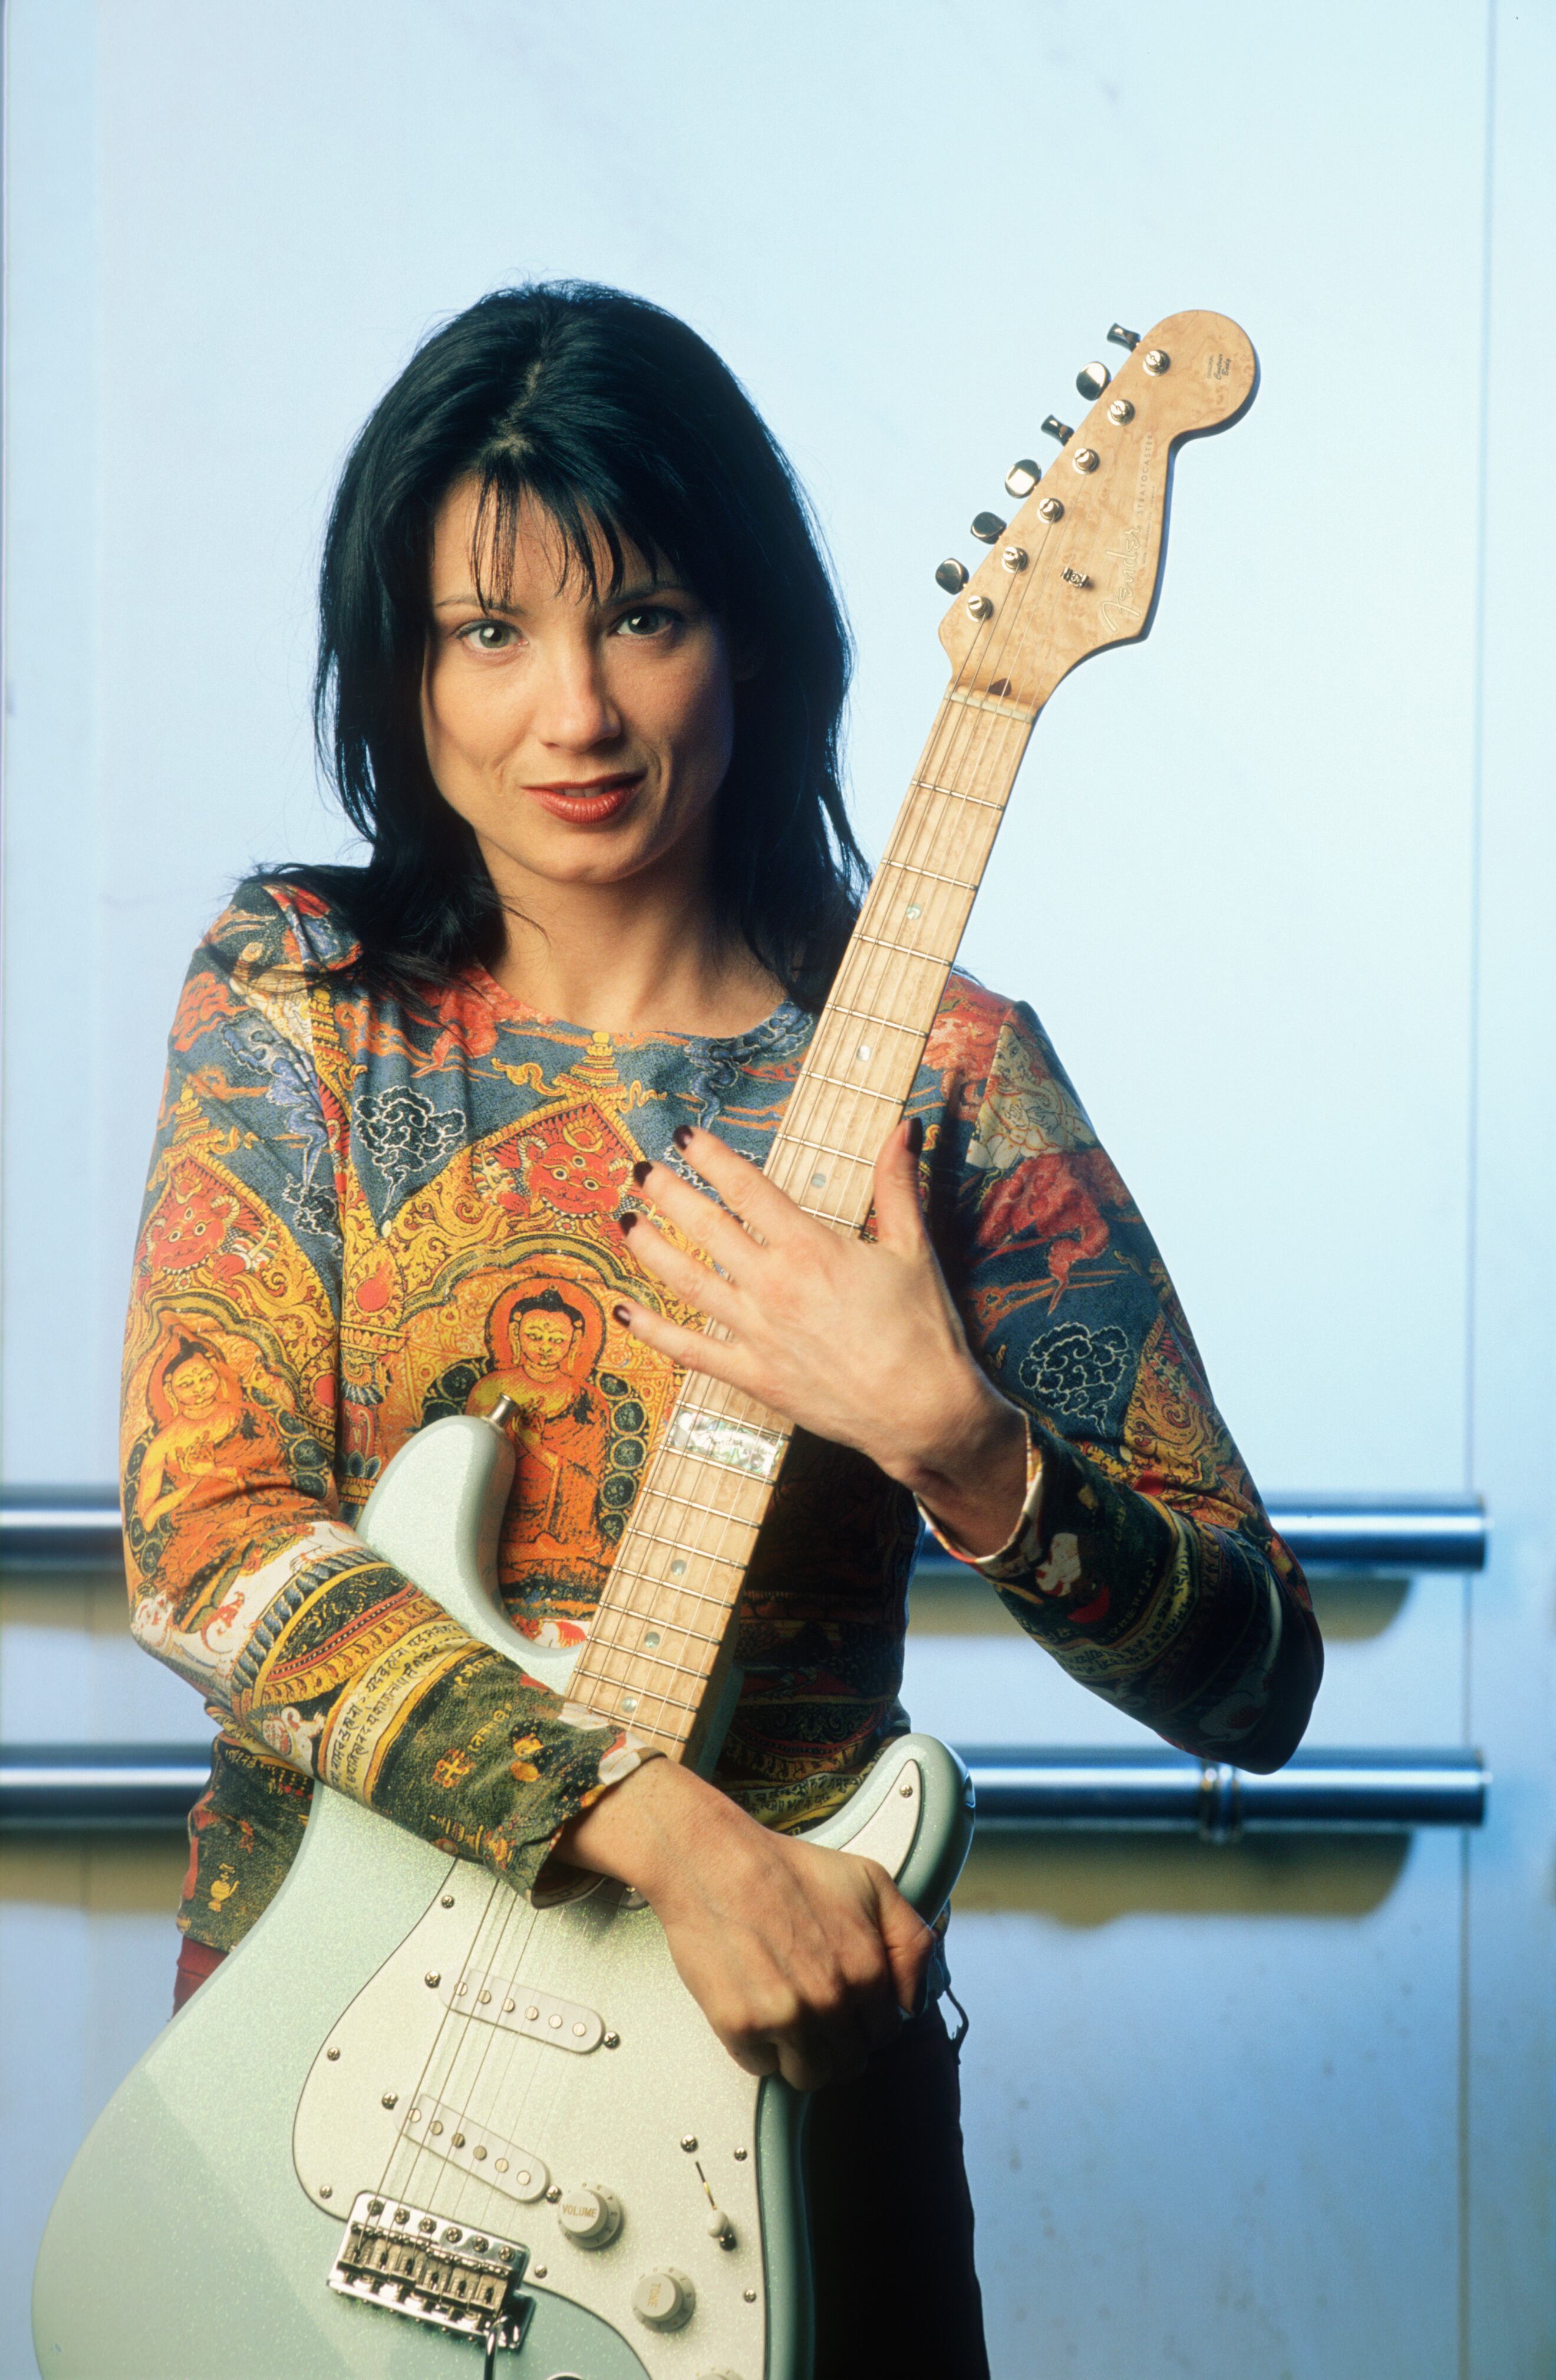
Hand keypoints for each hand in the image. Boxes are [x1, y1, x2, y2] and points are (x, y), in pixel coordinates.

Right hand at [555, 1755, 934, 2089]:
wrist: (714, 1861)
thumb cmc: (787, 1869)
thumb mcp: (871, 1883)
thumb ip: (910, 1941)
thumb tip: (915, 1998)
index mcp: (868, 1969)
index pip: (885, 2033)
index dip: (864, 2018)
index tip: (845, 2002)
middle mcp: (832, 2000)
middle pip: (850, 2061)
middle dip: (836, 2040)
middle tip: (811, 2007)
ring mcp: (787, 2018)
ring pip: (811, 2076)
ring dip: (802, 2055)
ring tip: (786, 2016)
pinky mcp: (742, 2027)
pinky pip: (762, 2066)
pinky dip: (760, 2047)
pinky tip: (756, 2007)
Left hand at [614, 1120, 1029, 1555]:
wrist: (923, 1411)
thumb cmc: (923, 1330)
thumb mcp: (913, 1249)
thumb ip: (897, 1185)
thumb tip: (905, 1128)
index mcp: (809, 1248)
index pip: (746, 1188)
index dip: (711, 1157)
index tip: (683, 1136)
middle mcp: (773, 1285)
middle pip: (705, 1227)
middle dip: (668, 1194)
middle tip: (639, 1170)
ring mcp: (756, 1332)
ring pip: (688, 1282)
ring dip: (651, 1249)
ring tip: (624, 1222)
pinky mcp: (752, 1375)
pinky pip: (691, 1350)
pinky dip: (654, 1332)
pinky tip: (625, 1312)